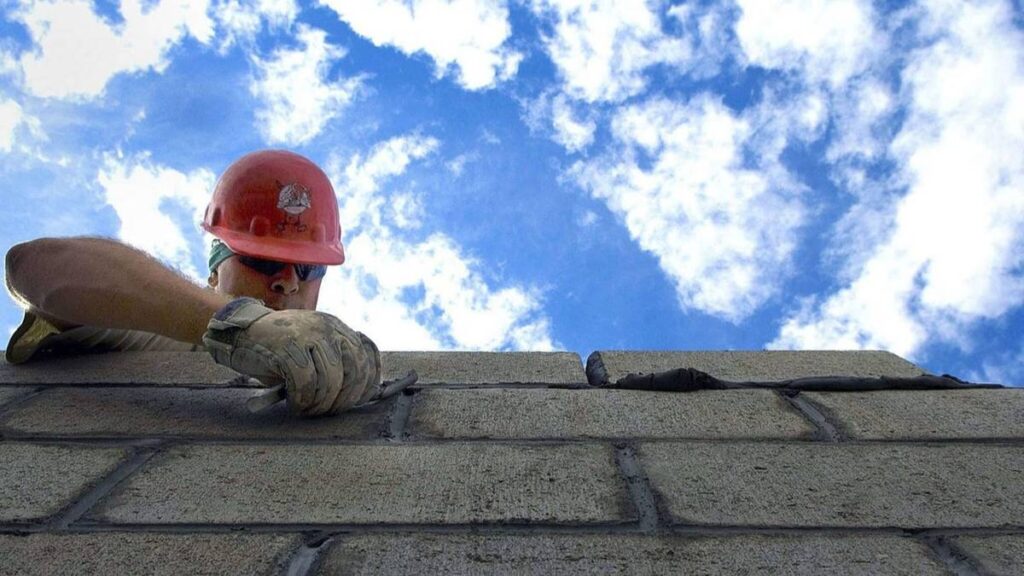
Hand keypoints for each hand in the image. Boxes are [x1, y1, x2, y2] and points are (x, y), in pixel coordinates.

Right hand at [202, 297, 381, 415]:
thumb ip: (335, 363)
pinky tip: (294, 404)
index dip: (369, 381)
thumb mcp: (312, 350)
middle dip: (345, 398)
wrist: (240, 332)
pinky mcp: (287, 347)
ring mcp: (307, 335)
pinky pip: (306, 382)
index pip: (368, 353)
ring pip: (332, 379)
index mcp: (336, 327)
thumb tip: (360, 394)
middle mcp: (327, 328)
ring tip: (308, 410)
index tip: (360, 400)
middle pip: (355, 369)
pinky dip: (302, 400)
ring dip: (321, 403)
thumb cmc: (277, 350)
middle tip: (328, 412)